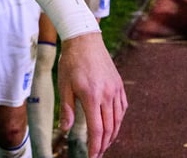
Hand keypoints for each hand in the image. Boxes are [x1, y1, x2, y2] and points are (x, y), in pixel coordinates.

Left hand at [58, 32, 126, 157]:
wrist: (85, 40)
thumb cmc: (71, 62)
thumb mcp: (64, 85)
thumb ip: (66, 108)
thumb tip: (64, 129)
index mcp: (92, 96)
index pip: (97, 128)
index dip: (95, 145)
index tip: (93, 155)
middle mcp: (107, 95)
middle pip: (110, 127)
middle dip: (104, 144)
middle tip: (98, 153)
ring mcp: (116, 89)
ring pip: (118, 119)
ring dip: (113, 134)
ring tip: (105, 143)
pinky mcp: (119, 85)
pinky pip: (122, 107)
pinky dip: (119, 119)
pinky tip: (113, 124)